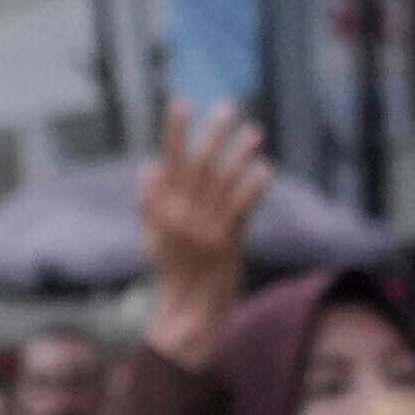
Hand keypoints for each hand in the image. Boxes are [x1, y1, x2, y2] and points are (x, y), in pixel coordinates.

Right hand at [139, 103, 273, 357]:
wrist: (187, 311)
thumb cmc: (172, 273)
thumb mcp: (153, 237)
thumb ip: (150, 202)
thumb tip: (149, 166)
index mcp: (162, 209)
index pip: (169, 162)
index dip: (175, 132)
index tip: (182, 103)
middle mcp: (181, 215)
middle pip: (198, 165)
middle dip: (212, 134)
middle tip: (228, 106)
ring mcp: (204, 228)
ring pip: (223, 182)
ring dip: (239, 155)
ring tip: (255, 132)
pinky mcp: (226, 242)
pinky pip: (241, 208)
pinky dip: (252, 187)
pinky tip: (266, 169)